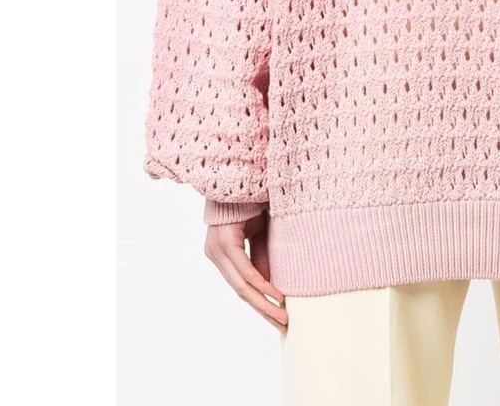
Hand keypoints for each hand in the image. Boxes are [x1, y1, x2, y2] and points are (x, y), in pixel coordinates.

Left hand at [204, 211, 287, 332]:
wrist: (242, 173)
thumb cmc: (251, 201)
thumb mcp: (261, 234)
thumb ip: (263, 259)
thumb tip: (272, 289)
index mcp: (223, 253)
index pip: (242, 287)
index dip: (261, 304)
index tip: (279, 319)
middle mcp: (215, 254)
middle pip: (241, 291)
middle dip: (264, 311)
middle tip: (283, 327)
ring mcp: (217, 250)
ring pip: (241, 285)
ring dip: (264, 303)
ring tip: (282, 317)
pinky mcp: (224, 243)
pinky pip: (244, 270)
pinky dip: (261, 284)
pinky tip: (276, 295)